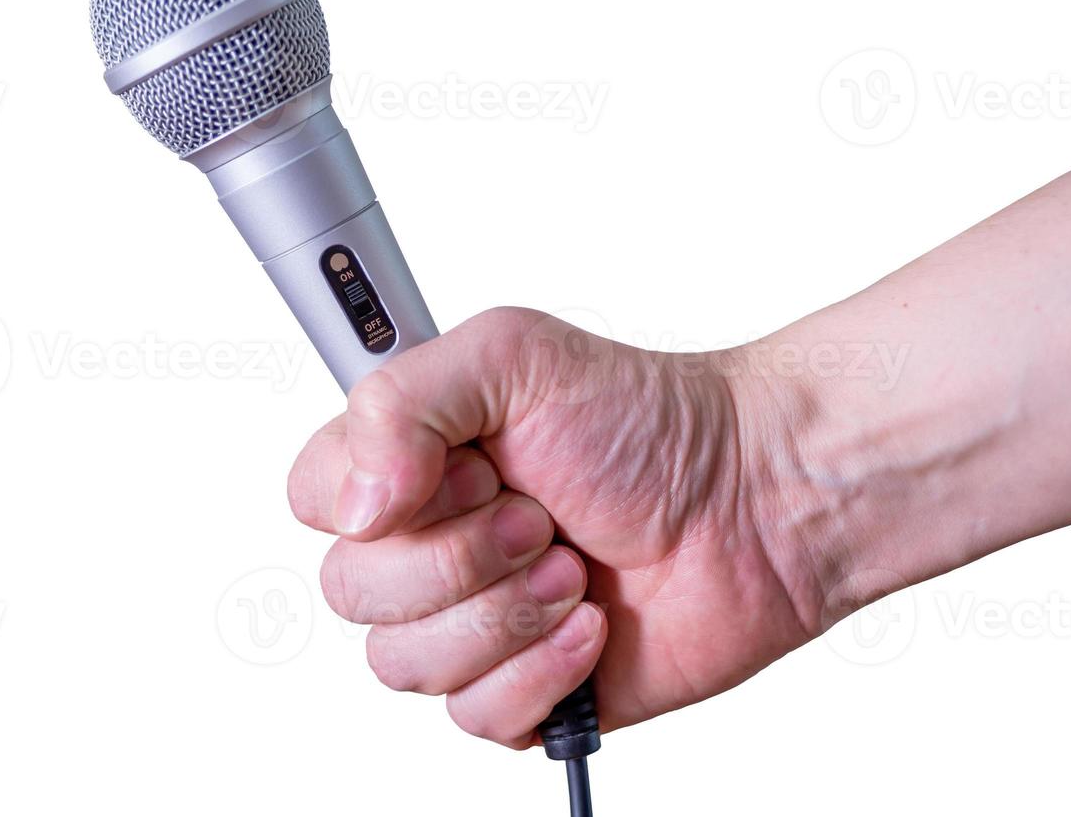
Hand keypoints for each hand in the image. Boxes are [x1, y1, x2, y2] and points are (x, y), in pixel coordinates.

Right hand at [287, 306, 826, 747]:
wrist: (759, 503)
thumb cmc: (650, 422)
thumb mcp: (510, 354)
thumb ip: (397, 401)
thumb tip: (354, 506)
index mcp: (406, 463)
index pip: (312, 500)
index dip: (372, 498)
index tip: (463, 467)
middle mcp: (426, 545)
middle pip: (349, 593)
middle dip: (457, 558)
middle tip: (537, 518)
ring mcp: (469, 622)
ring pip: (402, 663)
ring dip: (502, 615)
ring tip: (572, 570)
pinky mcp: (520, 692)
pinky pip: (471, 717)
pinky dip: (539, 672)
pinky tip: (591, 629)